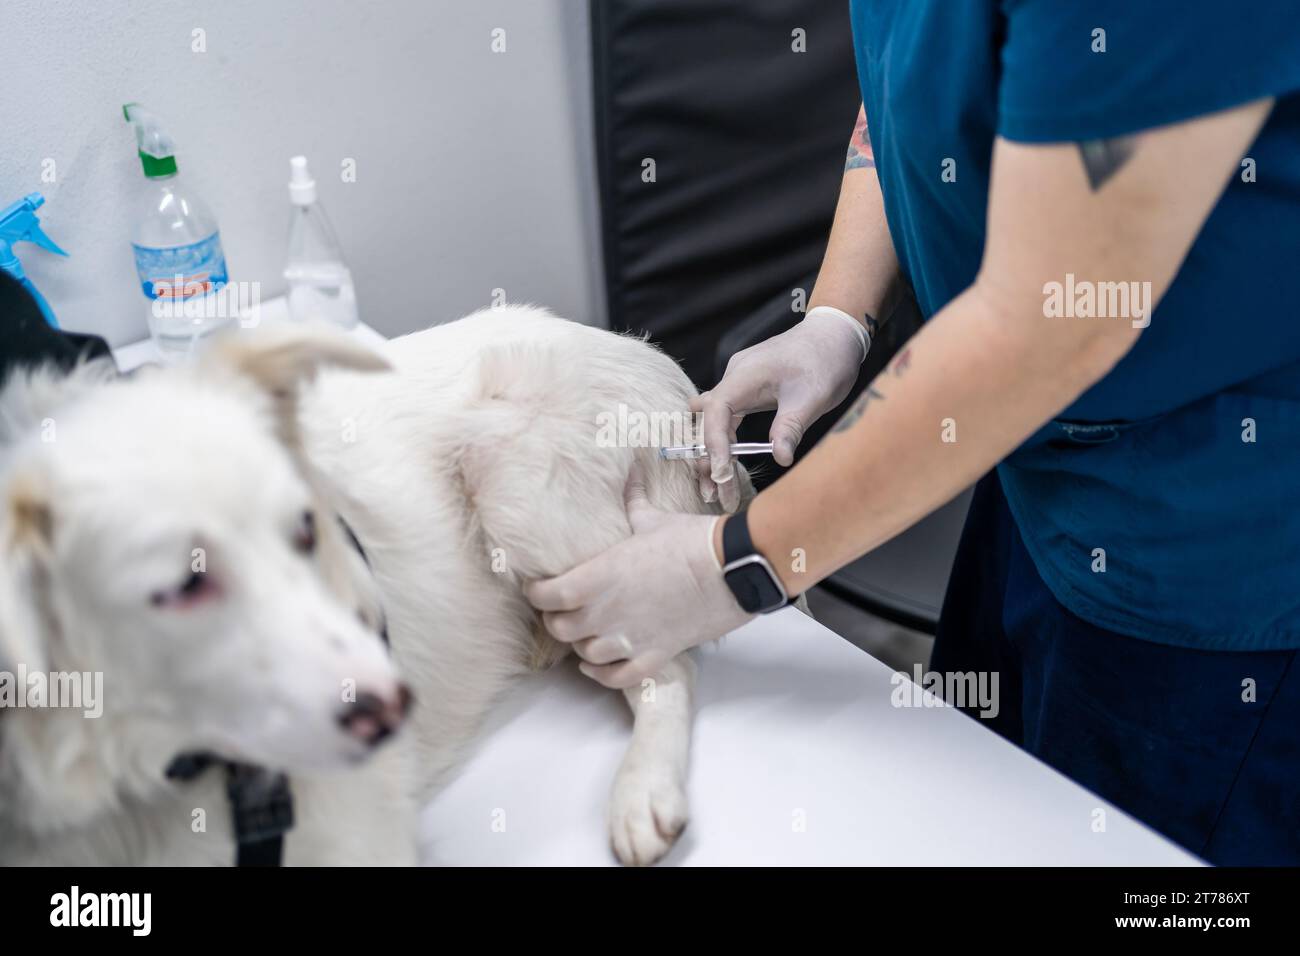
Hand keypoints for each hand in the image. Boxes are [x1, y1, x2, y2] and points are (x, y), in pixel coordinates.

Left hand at [524, 466, 752, 688]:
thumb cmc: (692, 541)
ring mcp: (629, 638)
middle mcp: (606, 612)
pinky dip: (601, 674)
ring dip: (580, 644)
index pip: (546, 596)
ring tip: (584, 633)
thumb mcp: (654, 519)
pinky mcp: (653, 655)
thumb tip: (629, 473)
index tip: (540, 586)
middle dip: (556, 619)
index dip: (538, 593)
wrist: (732, 569)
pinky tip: (596, 665)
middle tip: (561, 609)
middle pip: (559, 629)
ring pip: (584, 654)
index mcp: (599, 576)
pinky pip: (615, 677)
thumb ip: (632, 503)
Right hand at [692, 306, 866, 509]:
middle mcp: (734, 377)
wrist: (835, 334)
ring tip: (717, 489)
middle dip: (708, 458)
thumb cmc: (825, 360)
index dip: (714, 445)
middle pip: (708, 421)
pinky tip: (727, 467)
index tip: (722, 475)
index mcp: (745, 375)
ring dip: (713, 454)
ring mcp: (738, 383)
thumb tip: (781, 458)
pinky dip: (725, 443)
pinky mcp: (746, 390)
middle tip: (715, 494)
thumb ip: (791, 427)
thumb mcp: (812, 398)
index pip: (716, 412)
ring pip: (714, 423)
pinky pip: (726, 419)